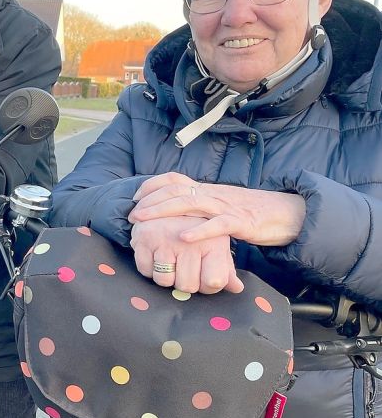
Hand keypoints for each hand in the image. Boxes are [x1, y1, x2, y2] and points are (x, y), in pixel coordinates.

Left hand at [129, 172, 304, 246]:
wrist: (286, 213)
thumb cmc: (249, 212)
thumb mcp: (220, 205)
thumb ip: (200, 207)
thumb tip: (174, 215)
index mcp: (207, 189)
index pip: (174, 179)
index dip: (152, 186)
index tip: (135, 197)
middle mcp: (212, 193)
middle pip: (175, 190)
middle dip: (150, 200)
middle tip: (132, 213)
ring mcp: (226, 206)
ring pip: (190, 203)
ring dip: (163, 210)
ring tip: (143, 220)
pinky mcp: (241, 222)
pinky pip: (218, 225)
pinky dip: (199, 230)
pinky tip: (182, 237)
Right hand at [131, 215, 243, 293]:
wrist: (166, 198)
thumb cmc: (194, 226)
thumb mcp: (216, 243)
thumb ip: (226, 268)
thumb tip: (237, 288)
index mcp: (214, 242)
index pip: (214, 282)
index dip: (208, 286)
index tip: (203, 278)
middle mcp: (191, 241)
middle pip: (188, 285)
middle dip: (184, 282)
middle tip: (183, 271)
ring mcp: (166, 240)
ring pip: (164, 280)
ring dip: (165, 277)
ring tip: (169, 263)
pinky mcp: (144, 238)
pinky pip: (145, 270)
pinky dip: (148, 268)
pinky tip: (154, 257)